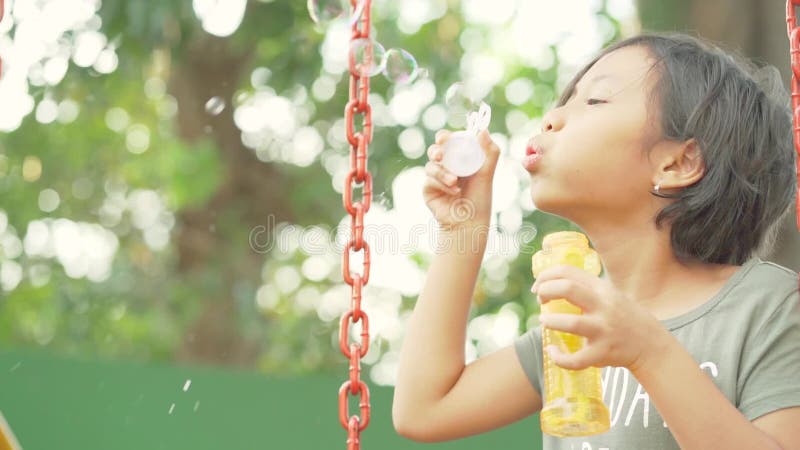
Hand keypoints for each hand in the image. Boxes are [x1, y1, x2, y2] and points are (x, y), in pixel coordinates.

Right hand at [423, 129, 500, 228]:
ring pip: (431, 165)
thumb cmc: (479, 198)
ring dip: (442, 172)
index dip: (445, 137)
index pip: (449, 141)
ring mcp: (436, 177)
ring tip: (455, 182)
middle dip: (436, 150)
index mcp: (459, 158)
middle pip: (434, 150)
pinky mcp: (428, 189)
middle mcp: (446, 166)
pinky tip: (454, 192)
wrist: (469, 221)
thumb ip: (489, 152)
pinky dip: (442, 184)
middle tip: (440, 155)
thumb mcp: (487, 173)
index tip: (446, 138)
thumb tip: (483, 130)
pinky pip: (430, 180)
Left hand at [531, 265, 669, 372]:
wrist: (650, 345)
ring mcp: (604, 330)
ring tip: (544, 321)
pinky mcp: (603, 353)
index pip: (568, 272)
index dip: (546, 276)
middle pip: (568, 289)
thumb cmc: (623, 317)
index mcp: (602, 289)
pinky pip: (576, 359)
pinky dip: (559, 358)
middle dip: (546, 291)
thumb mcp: (609, 295)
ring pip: (571, 323)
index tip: (538, 286)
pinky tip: (553, 352)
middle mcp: (604, 306)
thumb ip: (586, 288)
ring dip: (550, 321)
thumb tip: (551, 282)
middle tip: (540, 300)